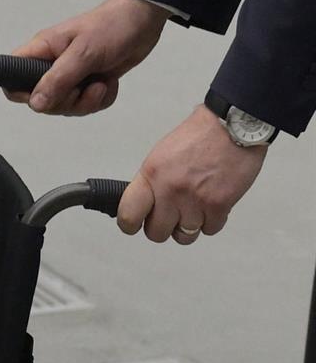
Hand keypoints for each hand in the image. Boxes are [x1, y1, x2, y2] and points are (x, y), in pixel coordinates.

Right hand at [10, 0, 168, 115]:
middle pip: (40, 101)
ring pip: (64, 106)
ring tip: (100, 83)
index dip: (21, 93)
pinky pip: (86, 105)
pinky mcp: (87, 82)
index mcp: (42, 51)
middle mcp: (51, 65)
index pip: (11, 77)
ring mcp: (70, 75)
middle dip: (64, 102)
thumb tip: (36, 104)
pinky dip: (100, 100)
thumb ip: (57, 79)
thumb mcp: (84, 52)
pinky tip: (108, 82)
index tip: (44, 95)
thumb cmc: (113, 25)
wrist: (145, 19)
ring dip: (86, 102)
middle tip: (82, 87)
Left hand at [116, 105, 266, 242]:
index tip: (135, 225)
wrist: (234, 126)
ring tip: (194, 209)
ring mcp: (195, 200)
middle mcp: (170, 190)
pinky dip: (212, 221)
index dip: (130, 224)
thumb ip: (151, 183)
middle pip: (156, 233)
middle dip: (163, 228)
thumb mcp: (161, 156)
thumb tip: (145, 206)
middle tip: (170, 216)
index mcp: (151, 175)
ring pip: (184, 236)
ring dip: (189, 227)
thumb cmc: (200, 136)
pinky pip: (210, 229)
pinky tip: (211, 205)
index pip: (128, 215)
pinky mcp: (219, 205)